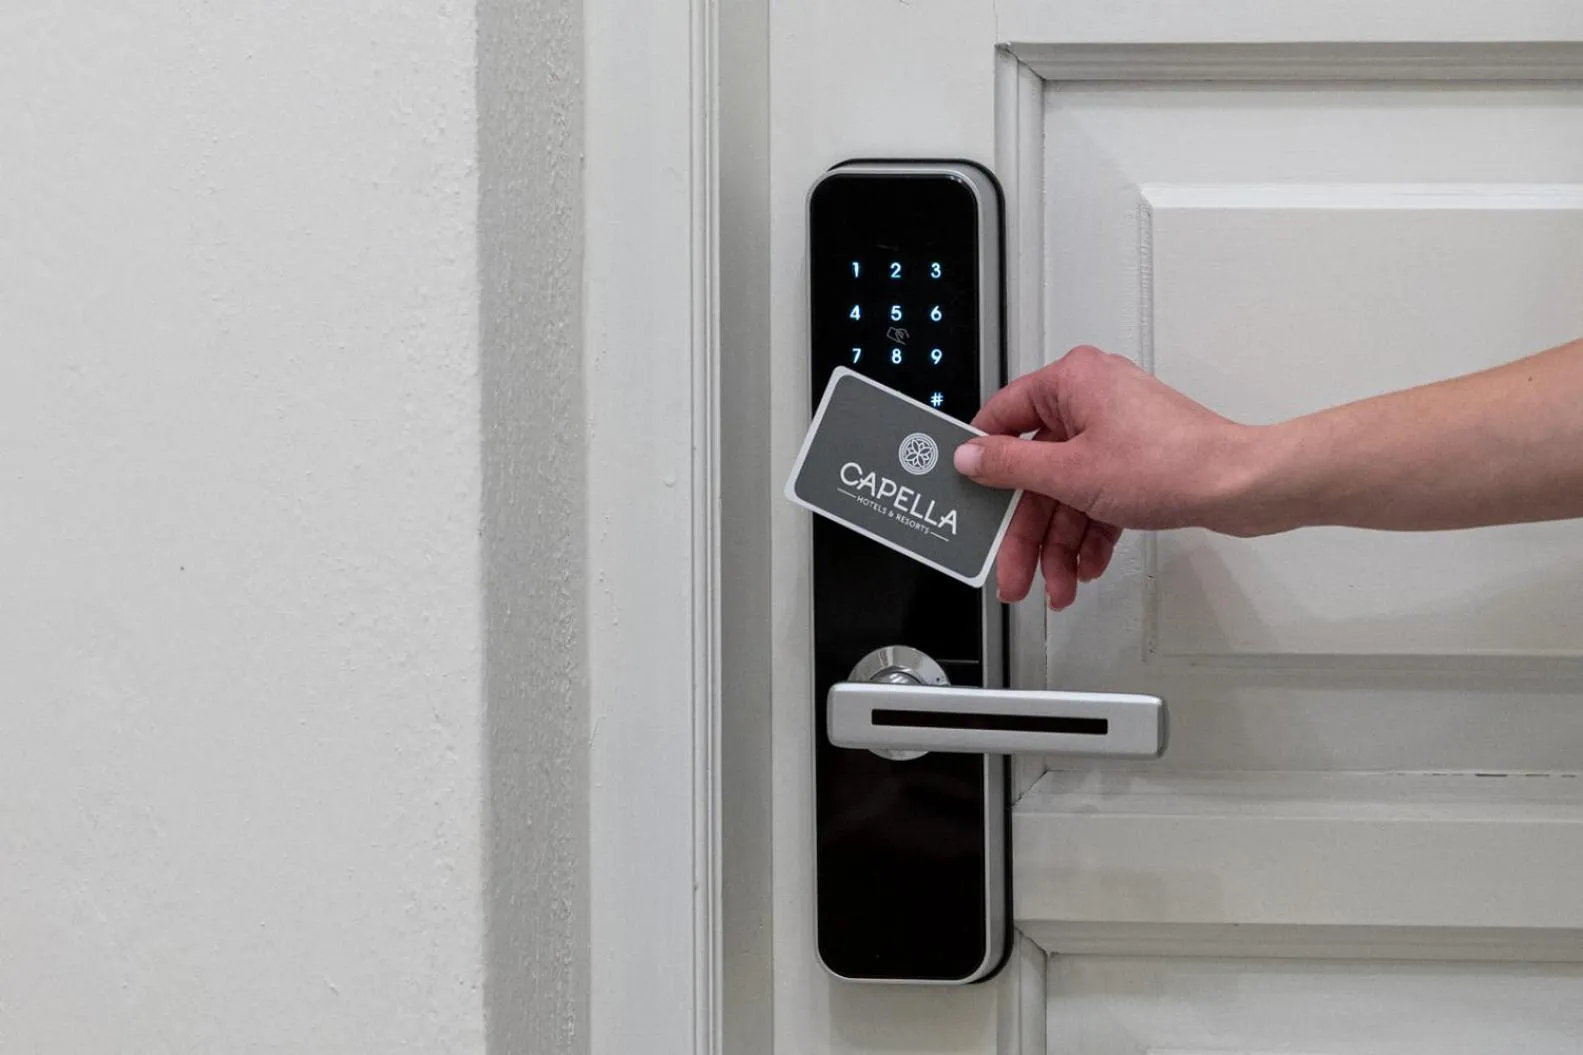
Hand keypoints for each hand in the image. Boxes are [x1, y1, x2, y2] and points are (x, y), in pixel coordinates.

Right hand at [954, 345, 1255, 607]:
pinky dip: (1088, 535)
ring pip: (1066, 493)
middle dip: (1028, 532)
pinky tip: (1085, 568)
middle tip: (1013, 571)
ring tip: (1056, 585)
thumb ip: (1010, 467)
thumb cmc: (1173, 463)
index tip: (968, 494)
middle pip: (1036, 471)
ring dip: (1059, 545)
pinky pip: (1095, 498)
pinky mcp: (1135, 461)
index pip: (1003, 417)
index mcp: (1071, 383)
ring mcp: (1116, 432)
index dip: (983, 461)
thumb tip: (969, 457)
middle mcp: (1092, 400)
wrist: (1239, 487)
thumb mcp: (1070, 473)